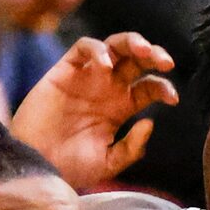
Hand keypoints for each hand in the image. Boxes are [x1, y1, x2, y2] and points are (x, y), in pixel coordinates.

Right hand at [11, 33, 176, 189]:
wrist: (37, 166)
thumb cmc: (69, 167)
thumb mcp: (108, 164)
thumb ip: (131, 148)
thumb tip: (150, 122)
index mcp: (120, 107)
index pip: (148, 88)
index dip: (163, 88)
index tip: (172, 99)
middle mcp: (107, 88)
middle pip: (136, 60)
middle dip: (154, 56)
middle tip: (165, 63)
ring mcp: (87, 77)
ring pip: (115, 46)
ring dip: (133, 43)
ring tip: (144, 52)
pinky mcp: (65, 70)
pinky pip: (84, 48)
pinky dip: (97, 49)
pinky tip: (105, 64)